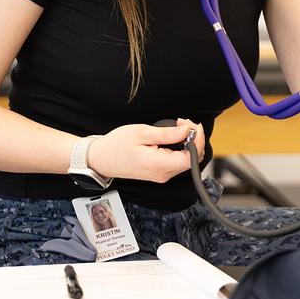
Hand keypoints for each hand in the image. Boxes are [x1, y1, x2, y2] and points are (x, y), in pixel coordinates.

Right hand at [87, 120, 206, 182]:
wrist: (101, 159)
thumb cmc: (117, 145)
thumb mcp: (142, 133)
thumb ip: (167, 134)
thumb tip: (187, 132)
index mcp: (158, 165)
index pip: (191, 158)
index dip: (198, 140)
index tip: (192, 126)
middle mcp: (163, 174)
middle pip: (192, 159)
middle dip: (194, 139)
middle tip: (183, 123)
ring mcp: (161, 175)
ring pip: (186, 160)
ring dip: (187, 143)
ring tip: (178, 127)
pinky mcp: (159, 173)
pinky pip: (177, 161)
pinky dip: (180, 148)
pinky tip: (173, 137)